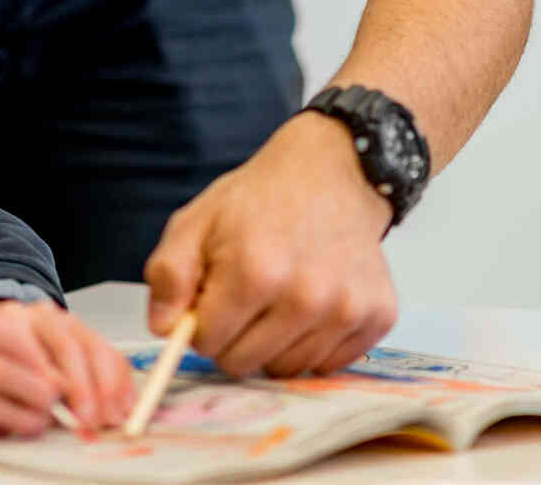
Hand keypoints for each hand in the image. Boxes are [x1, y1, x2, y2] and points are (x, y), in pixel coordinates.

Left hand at [142, 112, 398, 377]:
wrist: (335, 172)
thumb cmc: (259, 200)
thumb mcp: (196, 221)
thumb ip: (168, 275)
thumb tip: (163, 329)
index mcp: (254, 272)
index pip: (207, 343)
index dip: (202, 323)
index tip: (213, 298)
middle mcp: (305, 297)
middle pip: (245, 363)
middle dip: (234, 338)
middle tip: (244, 299)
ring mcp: (346, 310)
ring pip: (288, 369)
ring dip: (275, 343)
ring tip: (280, 296)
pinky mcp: (377, 317)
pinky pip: (329, 364)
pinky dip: (314, 343)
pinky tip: (313, 302)